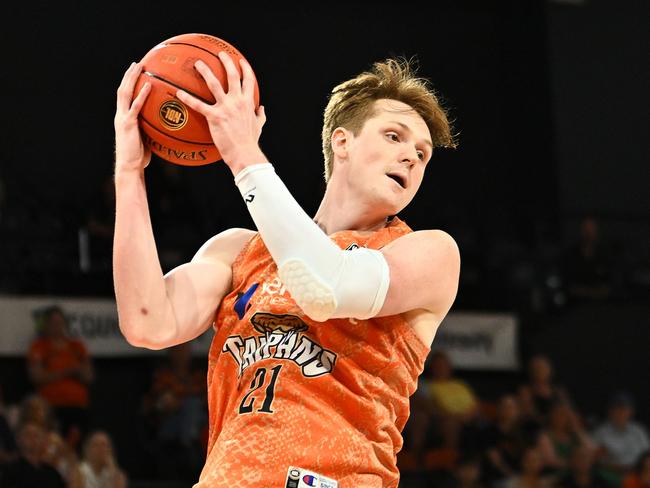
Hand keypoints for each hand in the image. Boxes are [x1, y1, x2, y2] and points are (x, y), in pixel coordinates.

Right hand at [114, 62, 151, 173]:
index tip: (136, 73)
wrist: (129, 166)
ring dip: (132, 78)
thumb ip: (150, 129)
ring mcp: (123, 118)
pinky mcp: (128, 124)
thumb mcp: (145, 139)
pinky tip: (149, 85)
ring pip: (125, 93)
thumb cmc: (139, 157)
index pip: (125, 96)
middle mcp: (120, 115)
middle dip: (129, 76)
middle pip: (123, 90)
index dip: (129, 84)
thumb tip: (164, 125)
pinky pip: (136, 106)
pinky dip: (142, 94)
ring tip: (140, 67)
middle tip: (137, 63)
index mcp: (124, 117)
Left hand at [176, 52, 266, 173]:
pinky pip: (198, 105)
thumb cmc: (250, 142)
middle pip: (233, 75)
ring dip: (205, 71)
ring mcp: (226, 108)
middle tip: (220, 53)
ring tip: (198, 63)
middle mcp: (238, 101)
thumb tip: (262, 109)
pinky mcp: (215, 117)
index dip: (245, 69)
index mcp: (248, 103)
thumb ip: (260, 116)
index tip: (241, 61)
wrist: (244, 154)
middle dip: (227, 62)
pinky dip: (188, 98)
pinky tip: (178, 93)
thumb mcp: (258, 127)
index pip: (249, 81)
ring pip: (214, 84)